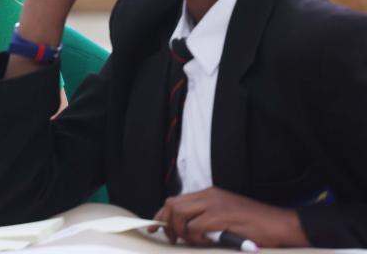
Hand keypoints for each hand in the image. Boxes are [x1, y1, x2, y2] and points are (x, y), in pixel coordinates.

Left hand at [149, 187, 308, 247]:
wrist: (280, 225)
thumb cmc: (255, 225)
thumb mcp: (225, 216)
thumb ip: (206, 218)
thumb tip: (184, 230)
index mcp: (209, 194)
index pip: (175, 200)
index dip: (162, 215)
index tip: (155, 228)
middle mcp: (209, 195)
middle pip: (173, 204)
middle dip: (167, 223)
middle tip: (172, 238)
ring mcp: (215, 204)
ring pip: (180, 214)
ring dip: (181, 231)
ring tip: (193, 241)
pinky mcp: (222, 216)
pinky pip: (196, 226)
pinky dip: (196, 237)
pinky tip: (207, 241)